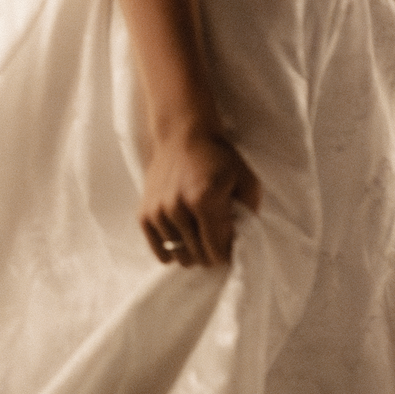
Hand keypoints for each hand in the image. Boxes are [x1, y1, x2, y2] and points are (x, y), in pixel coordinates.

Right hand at [141, 127, 260, 267]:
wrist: (182, 136)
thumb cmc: (218, 158)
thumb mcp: (247, 180)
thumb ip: (250, 213)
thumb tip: (242, 243)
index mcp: (205, 200)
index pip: (216, 251)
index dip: (227, 254)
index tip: (230, 247)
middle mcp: (178, 208)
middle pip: (198, 257)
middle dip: (211, 254)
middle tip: (216, 241)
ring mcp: (158, 212)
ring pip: (179, 256)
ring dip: (192, 251)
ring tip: (199, 236)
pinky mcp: (144, 214)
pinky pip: (159, 251)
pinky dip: (171, 252)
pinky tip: (181, 242)